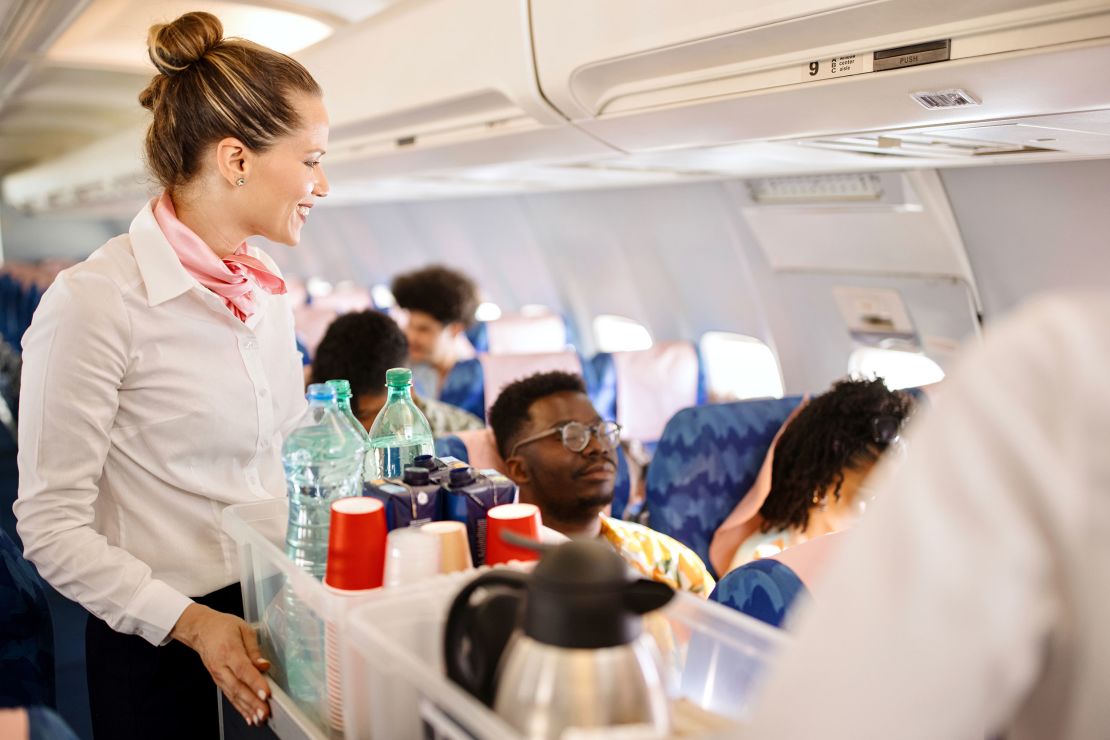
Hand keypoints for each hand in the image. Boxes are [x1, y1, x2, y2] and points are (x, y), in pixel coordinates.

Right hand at [171, 603, 271, 726]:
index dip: (255, 683)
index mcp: (228, 650)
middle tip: (265, 713)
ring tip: (259, 719)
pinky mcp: (218, 681)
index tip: (266, 694)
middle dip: (252, 702)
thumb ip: (254, 649)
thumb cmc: (222, 626)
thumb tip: (264, 665)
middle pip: (238, 687)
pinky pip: (230, 696)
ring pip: (233, 695)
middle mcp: (221, 666)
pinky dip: (240, 708)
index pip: (243, 670)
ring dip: (247, 708)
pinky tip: (249, 717)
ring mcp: (218, 676)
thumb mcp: (243, 629)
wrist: (200, 629)